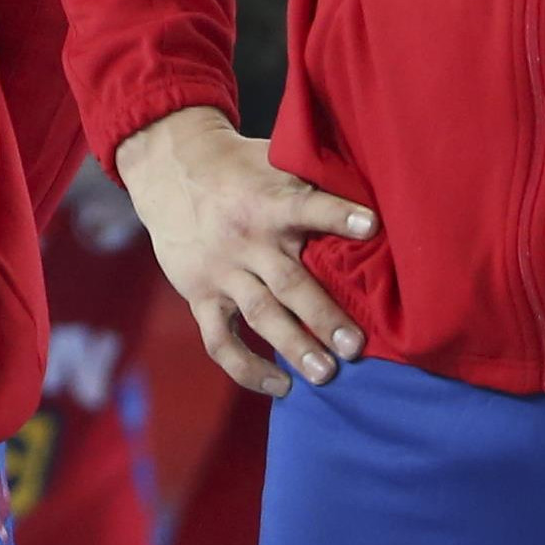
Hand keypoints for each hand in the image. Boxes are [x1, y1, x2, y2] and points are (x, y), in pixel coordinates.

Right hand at [116, 107, 375, 389]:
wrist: (168, 167)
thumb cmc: (238, 167)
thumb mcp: (273, 160)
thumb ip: (311, 183)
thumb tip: (375, 192)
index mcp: (270, 202)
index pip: (308, 206)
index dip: (339, 215)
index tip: (372, 225)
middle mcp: (246, 239)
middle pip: (289, 282)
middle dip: (323, 316)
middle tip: (355, 347)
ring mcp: (222, 270)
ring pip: (260, 315)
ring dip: (293, 346)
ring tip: (325, 375)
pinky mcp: (199, 293)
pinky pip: (220, 339)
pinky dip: (246, 367)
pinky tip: (279, 385)